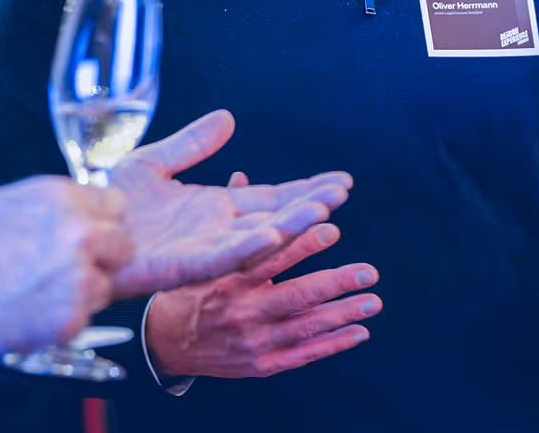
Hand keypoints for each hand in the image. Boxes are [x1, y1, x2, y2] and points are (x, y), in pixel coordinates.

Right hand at [0, 176, 132, 356]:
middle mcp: (80, 234)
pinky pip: (84, 317)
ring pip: (106, 285)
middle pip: (124, 245)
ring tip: (40, 290)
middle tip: (69, 265)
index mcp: (64, 198)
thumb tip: (78, 211)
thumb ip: (55, 206)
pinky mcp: (70, 319)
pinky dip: (64, 317)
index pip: (117, 204)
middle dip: (104, 256)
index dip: (102, 220)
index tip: (90, 230)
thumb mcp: (10, 200)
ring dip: (84, 290)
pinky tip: (32, 309)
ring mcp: (78, 278)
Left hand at [108, 110, 352, 297]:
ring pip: (260, 238)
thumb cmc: (111, 203)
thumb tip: (228, 117)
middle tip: (343, 191)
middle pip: (276, 216)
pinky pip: (223, 258)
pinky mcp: (185, 267)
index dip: (305, 189)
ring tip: (324, 208)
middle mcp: (218, 230)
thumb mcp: (154, 163)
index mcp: (215, 207)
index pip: (271, 197)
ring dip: (292, 225)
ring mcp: (205, 250)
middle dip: (311, 205)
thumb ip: (191, 144)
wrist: (80, 230)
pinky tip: (273, 233)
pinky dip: (249, 246)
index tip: (340, 182)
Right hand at [144, 203, 380, 378]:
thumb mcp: (198, 250)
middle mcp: (241, 309)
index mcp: (227, 276)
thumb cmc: (188, 285)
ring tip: (373, 300)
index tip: (332, 226)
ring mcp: (253, 339)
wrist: (164, 342)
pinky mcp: (260, 364)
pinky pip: (303, 355)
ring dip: (343, 313)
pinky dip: (333, 344)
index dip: (303, 243)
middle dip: (336, 282)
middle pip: (296, 295)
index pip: (271, 257)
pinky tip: (359, 332)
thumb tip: (242, 174)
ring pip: (306, 327)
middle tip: (369, 271)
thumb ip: (227, 215)